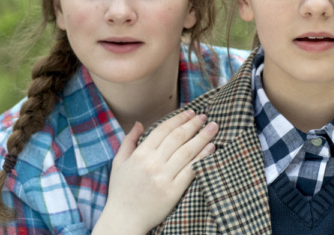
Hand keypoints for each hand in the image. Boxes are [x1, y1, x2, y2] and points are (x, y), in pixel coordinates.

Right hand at [92, 109, 217, 234]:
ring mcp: (163, 177)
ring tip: (214, 127)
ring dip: (203, 137)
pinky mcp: (173, 191)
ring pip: (187, 151)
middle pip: (178, 137)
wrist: (124, 220)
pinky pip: (191, 170)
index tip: (191, 113)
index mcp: (140, 154)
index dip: (179, 119)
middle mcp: (152, 163)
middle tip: (205, 117)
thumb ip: (128, 141)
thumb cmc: (121, 191)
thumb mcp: (119, 163)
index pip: (163, 130)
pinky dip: (203, 157)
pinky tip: (211, 148)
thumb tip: (139, 123)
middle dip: (194, 124)